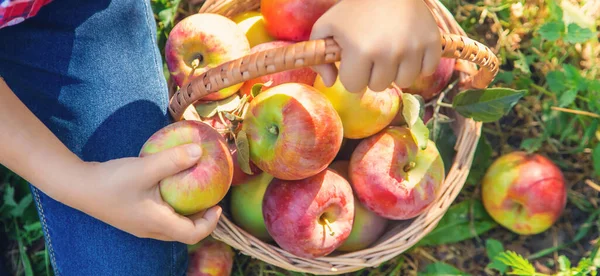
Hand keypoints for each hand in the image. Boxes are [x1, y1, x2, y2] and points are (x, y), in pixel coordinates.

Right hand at [75, 143, 221, 244]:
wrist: (77, 186)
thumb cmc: (111, 180)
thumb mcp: (145, 168)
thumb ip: (173, 160)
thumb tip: (199, 151)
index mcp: (157, 224)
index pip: (193, 234)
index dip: (210, 223)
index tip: (218, 205)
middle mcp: (150, 230)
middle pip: (184, 232)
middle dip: (201, 218)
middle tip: (210, 198)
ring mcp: (141, 225)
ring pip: (172, 226)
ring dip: (187, 213)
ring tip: (194, 192)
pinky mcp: (133, 217)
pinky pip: (161, 217)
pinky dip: (172, 207)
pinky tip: (171, 186)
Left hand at [310, 0, 441, 91]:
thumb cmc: (354, 7)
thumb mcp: (327, 26)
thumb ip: (321, 58)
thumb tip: (331, 83)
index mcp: (360, 50)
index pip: (354, 86)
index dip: (352, 73)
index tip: (354, 58)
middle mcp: (388, 52)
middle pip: (379, 86)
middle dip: (373, 73)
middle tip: (373, 52)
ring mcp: (413, 48)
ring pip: (404, 82)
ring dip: (396, 71)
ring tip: (391, 51)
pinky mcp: (432, 43)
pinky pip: (427, 70)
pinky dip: (420, 64)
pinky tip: (410, 50)